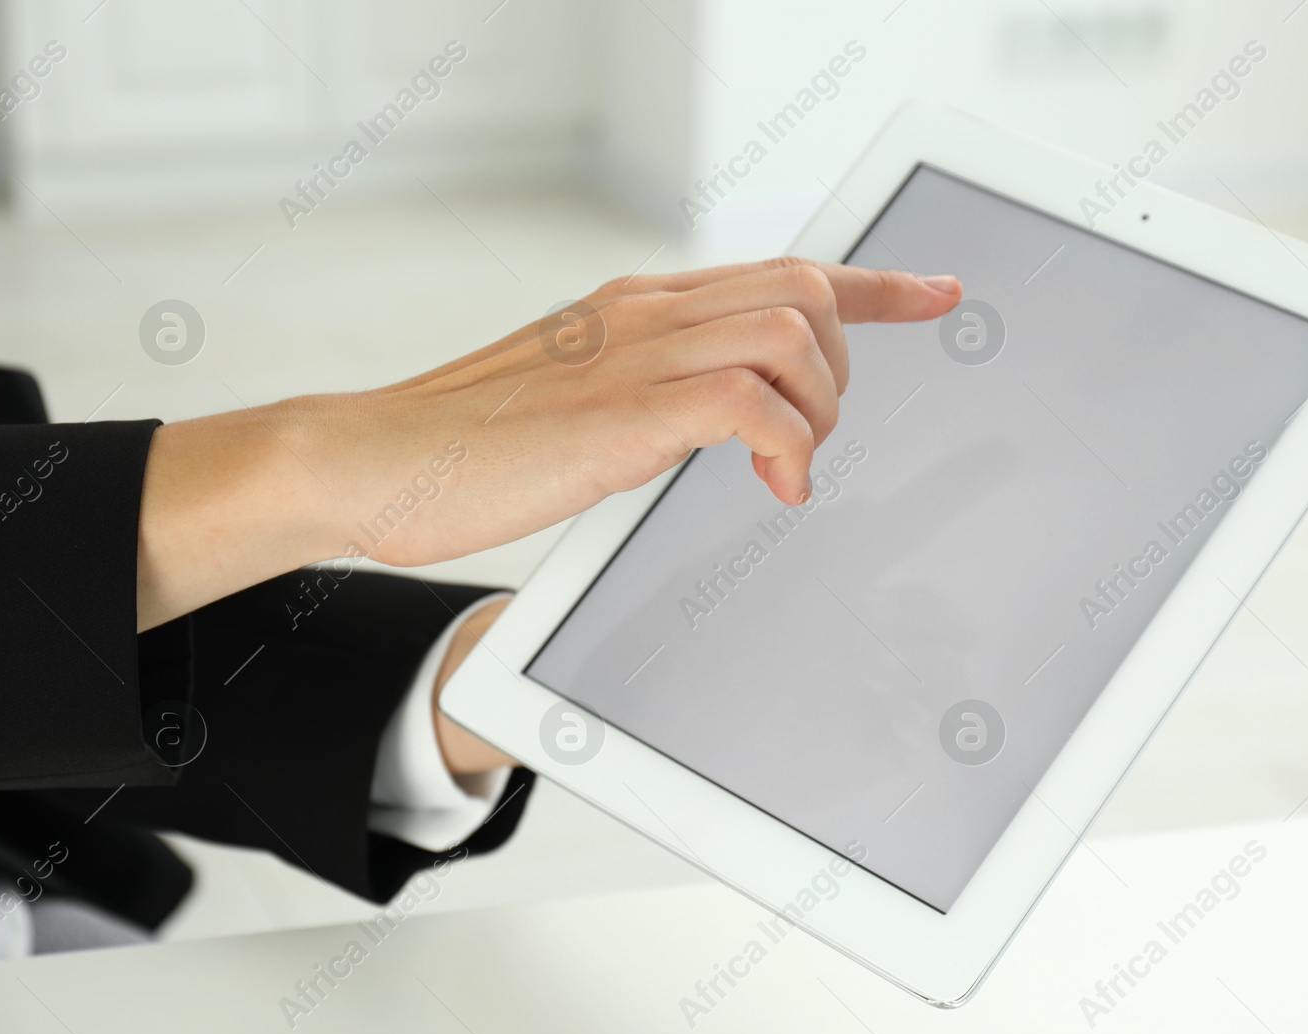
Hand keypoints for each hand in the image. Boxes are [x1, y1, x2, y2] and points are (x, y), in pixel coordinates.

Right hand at [137, 257, 960, 628]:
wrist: (371, 459)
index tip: (937, 295)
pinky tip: (774, 487)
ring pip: (794, 336)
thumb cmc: (465, 445)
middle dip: (849, 364)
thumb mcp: (574, 399)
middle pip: (805, 289)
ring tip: (786, 465)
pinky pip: (752, 403)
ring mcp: (634, 355)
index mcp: (637, 306)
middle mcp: (645, 313)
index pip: (781, 271)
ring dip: (819, 409)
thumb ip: (648, 392)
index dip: (877, 287)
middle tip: (818, 433)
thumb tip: (716, 420)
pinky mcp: (623, 412)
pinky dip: (787, 445)